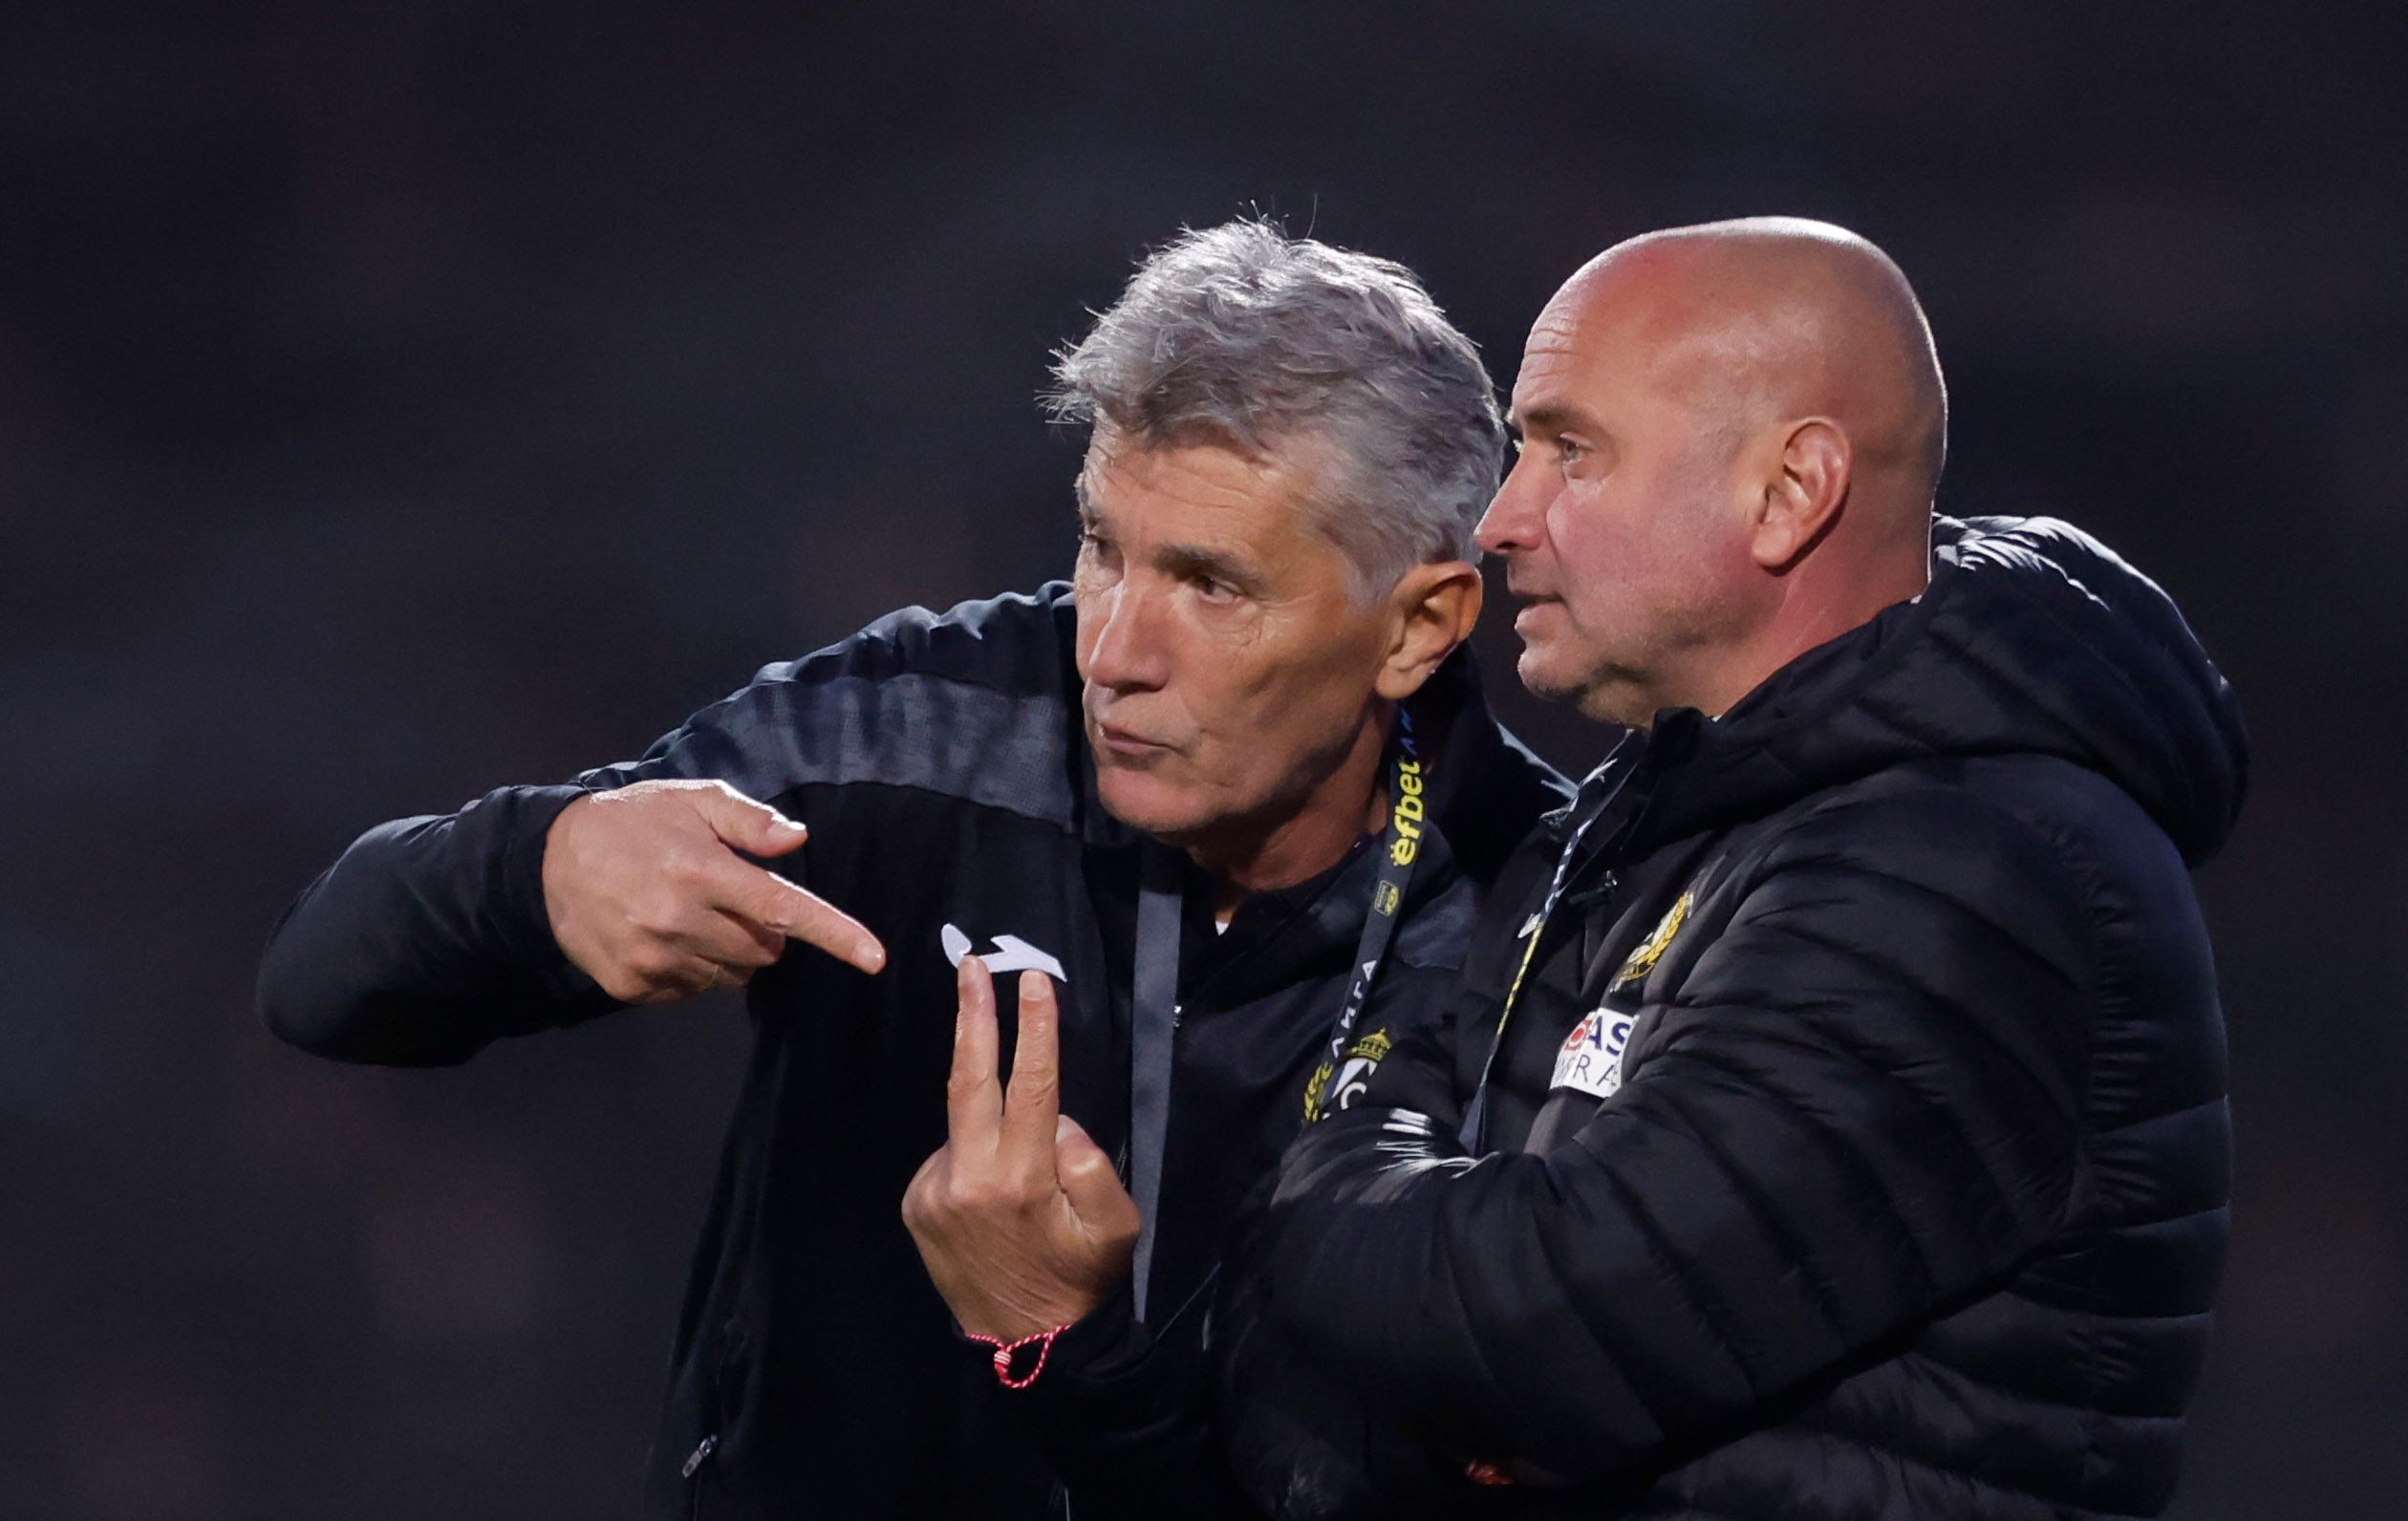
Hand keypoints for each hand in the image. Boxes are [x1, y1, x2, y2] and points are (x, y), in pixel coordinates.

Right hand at [542, 778, 886, 1002]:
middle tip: (728, 900)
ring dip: (728, 952)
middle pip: (765, 951)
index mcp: (703, 870)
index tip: (875, 959)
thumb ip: (747, 820)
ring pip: (730, 975)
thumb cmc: (633, 823)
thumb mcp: (690, 800)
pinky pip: (691, 990)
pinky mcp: (633, 985)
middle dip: (763, 931)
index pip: (785, 909)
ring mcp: (655, 957)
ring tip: (690, 914)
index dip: (836, 935)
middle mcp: (681, 919)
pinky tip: (663, 935)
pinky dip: (691, 970)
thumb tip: (797, 840)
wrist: (547, 861)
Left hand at [902, 959, 1140, 1341]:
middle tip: (971, 965)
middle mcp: (967, 1178)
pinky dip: (974, 1155)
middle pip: (967, 1079)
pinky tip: (992, 1196)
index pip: (1030, 1086)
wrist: (1025, 1342)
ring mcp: (933, 1190)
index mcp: (1021, 1180)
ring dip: (991, 1123)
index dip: (1033, 1029)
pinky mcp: (915, 1203)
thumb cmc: (1080, 1277)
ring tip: (1018, 1181)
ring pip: (967, 1125)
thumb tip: (1057, 1119)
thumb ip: (1091, 1164)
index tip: (1034, 981)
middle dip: (972, 1016)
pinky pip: (951, 1155)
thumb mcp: (1115, 1227)